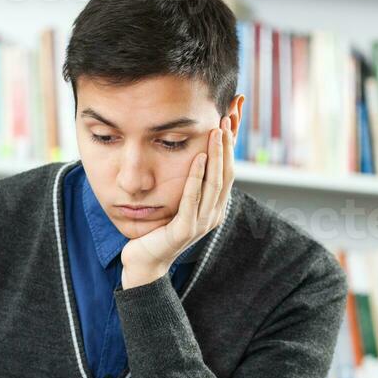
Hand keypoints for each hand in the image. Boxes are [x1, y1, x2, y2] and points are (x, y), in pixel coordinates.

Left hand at [120, 118, 234, 286]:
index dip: (232, 143)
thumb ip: (189, 182)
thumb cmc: (158, 229)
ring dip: (216, 155)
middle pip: (226, 173)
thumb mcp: (178, 201)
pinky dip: (197, 177)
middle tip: (228, 116)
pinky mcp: (185, 230)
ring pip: (215, 184)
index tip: (233, 116)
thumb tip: (195, 153)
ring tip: (217, 131)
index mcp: (214, 206)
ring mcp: (201, 223)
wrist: (144, 261)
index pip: (228, 169)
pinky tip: (198, 157)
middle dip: (228, 144)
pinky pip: (193, 199)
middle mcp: (213, 214)